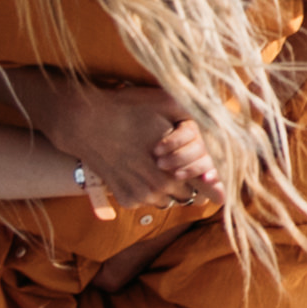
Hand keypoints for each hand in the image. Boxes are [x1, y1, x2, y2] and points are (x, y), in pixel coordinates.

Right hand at [58, 81, 218, 199]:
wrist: (86, 123)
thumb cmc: (127, 109)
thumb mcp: (165, 104)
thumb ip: (194, 115)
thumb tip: (216, 116)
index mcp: (176, 166)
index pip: (209, 188)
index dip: (217, 186)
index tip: (220, 184)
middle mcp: (160, 187)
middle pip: (189, 196)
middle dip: (189, 183)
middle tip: (182, 167)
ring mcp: (141, 195)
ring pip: (167, 201)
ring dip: (168, 190)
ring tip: (160, 168)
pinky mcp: (126, 199)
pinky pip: (146, 203)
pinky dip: (146, 192)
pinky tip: (140, 172)